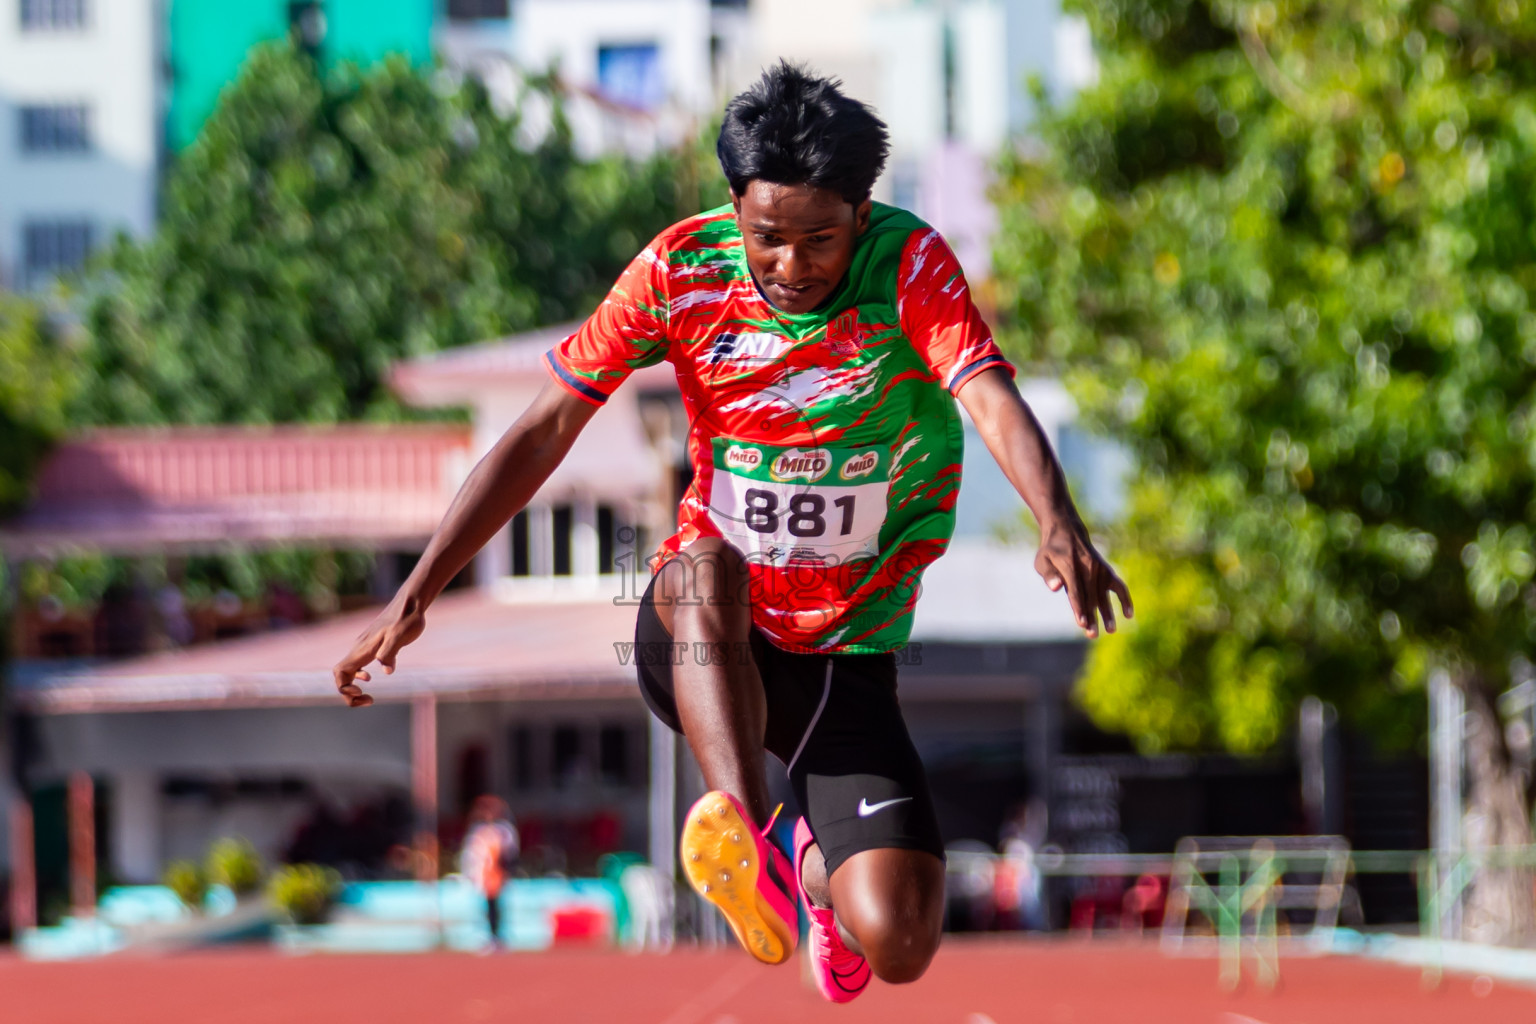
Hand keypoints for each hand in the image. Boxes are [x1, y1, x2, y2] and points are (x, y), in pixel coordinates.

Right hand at [331, 597, 426, 706]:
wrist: (410, 603)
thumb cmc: (407, 619)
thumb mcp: (401, 636)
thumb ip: (390, 652)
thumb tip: (386, 671)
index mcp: (363, 649)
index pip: (340, 672)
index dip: (344, 688)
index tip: (362, 693)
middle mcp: (359, 648)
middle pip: (341, 675)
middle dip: (348, 693)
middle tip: (368, 701)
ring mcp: (364, 647)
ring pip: (348, 671)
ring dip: (353, 687)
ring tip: (369, 696)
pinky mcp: (372, 646)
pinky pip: (356, 665)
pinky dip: (359, 676)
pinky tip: (372, 676)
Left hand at [1034, 522, 1132, 638]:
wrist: (1067, 533)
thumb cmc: (1052, 552)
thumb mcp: (1043, 561)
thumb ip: (1048, 574)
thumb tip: (1055, 588)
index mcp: (1070, 566)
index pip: (1075, 591)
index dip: (1078, 608)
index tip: (1082, 623)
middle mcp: (1088, 568)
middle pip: (1090, 597)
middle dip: (1092, 617)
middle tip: (1092, 634)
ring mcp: (1100, 570)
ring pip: (1104, 595)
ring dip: (1108, 613)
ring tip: (1111, 630)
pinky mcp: (1107, 571)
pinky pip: (1119, 587)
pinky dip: (1125, 599)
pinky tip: (1128, 614)